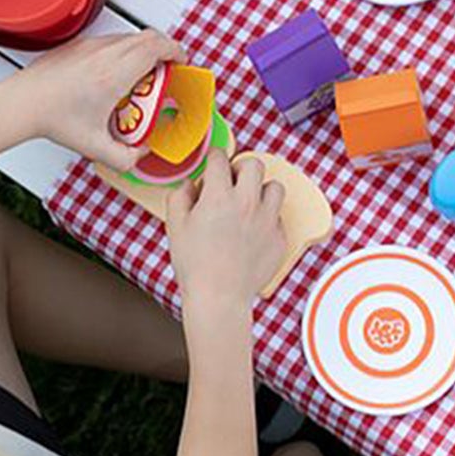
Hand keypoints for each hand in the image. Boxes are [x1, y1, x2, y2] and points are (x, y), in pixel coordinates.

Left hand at [0, 29, 183, 170]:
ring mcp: (90, 45)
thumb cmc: (53, 119)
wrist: (21, 103)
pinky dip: (123, 52)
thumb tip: (142, 153)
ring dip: (143, 51)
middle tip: (166, 71)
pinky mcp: (78, 45)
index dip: (176, 51)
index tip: (182, 62)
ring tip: (141, 76)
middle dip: (164, 51)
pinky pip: (111, 41)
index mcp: (115, 74)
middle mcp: (105, 53)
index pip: (157, 46)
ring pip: (129, 37)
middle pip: (148, 37)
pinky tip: (115, 75)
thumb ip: (126, 158)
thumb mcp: (96, 148)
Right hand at [166, 151, 285, 319]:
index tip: (213, 166)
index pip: (220, 158)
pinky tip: (253, 231)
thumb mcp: (175, 225)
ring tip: (248, 204)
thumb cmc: (195, 264)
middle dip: (241, 168)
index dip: (214, 159)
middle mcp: (248, 203)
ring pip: (275, 187)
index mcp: (219, 196)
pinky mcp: (279, 238)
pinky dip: (267, 218)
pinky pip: (278, 217)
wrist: (219, 297)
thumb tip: (190, 185)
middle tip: (232, 182)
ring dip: (261, 190)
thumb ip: (180, 196)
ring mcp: (267, 220)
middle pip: (254, 165)